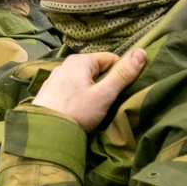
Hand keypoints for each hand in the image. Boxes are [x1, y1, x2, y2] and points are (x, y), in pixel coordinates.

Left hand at [32, 49, 146, 131]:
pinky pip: (72, 88)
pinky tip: (78, 110)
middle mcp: (66, 63)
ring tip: (92, 109)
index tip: (120, 93)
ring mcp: (56, 76)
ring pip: (84, 79)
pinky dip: (78, 96)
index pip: (111, 59)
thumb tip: (141, 52)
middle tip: (106, 103)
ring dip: (92, 90)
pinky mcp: (50, 90)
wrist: (44, 133)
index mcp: (81, 60)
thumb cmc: (77, 112)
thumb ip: (123, 74)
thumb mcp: (104, 94)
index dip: (120, 75)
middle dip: (105, 83)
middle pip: (97, 69)